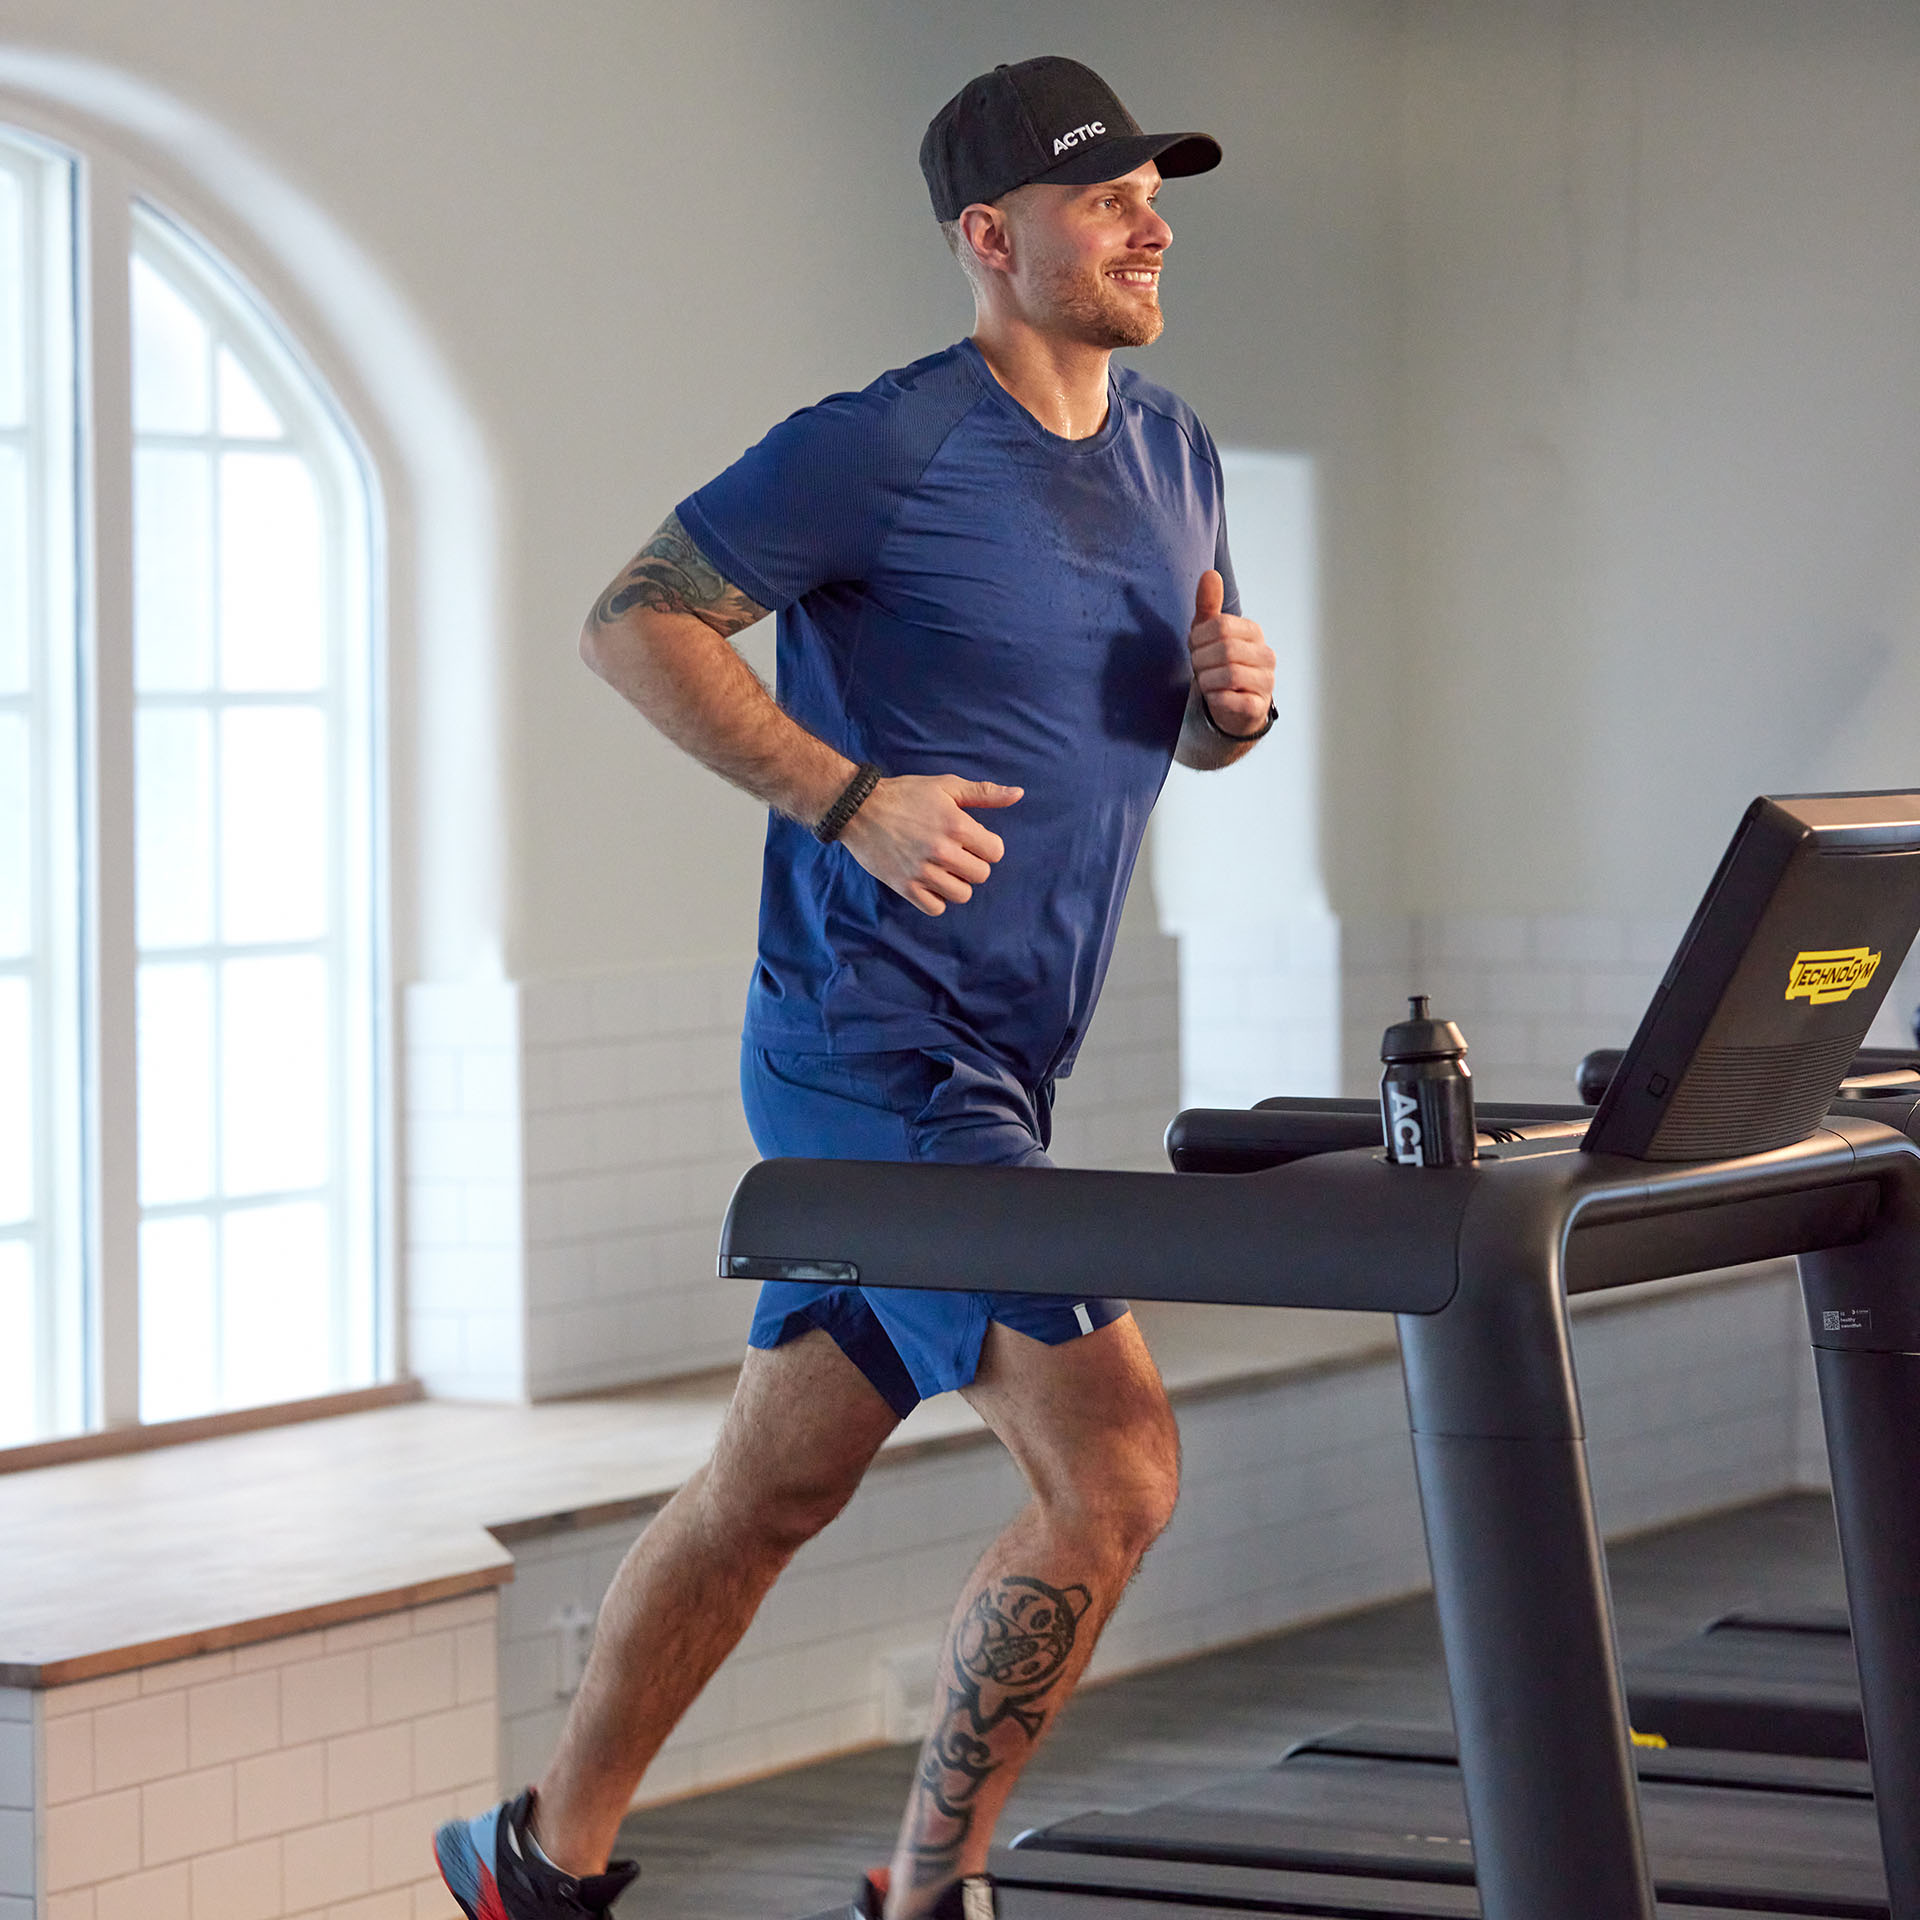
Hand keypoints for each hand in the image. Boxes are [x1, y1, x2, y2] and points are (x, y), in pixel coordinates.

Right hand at [838, 774, 1022, 915]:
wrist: (860, 808)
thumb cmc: (906, 794)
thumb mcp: (946, 786)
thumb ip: (984, 793)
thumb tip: (1018, 794)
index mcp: (957, 825)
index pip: (996, 852)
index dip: (987, 845)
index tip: (971, 839)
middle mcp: (942, 851)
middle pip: (981, 875)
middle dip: (973, 864)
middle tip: (956, 853)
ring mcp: (923, 871)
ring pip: (961, 894)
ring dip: (956, 883)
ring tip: (943, 868)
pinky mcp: (905, 887)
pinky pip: (936, 908)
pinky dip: (937, 899)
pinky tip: (930, 882)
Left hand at [1187, 570, 1274, 737]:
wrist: (1232, 707)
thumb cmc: (1218, 665)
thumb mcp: (1209, 634)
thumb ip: (1209, 605)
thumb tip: (1209, 574)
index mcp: (1254, 632)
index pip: (1221, 625)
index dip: (1198, 638)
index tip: (1195, 648)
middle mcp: (1266, 655)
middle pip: (1225, 649)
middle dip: (1201, 660)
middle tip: (1198, 668)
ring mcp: (1266, 682)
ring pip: (1230, 674)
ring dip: (1207, 680)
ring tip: (1206, 682)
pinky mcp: (1258, 706)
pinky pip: (1233, 699)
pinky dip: (1216, 698)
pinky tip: (1215, 697)